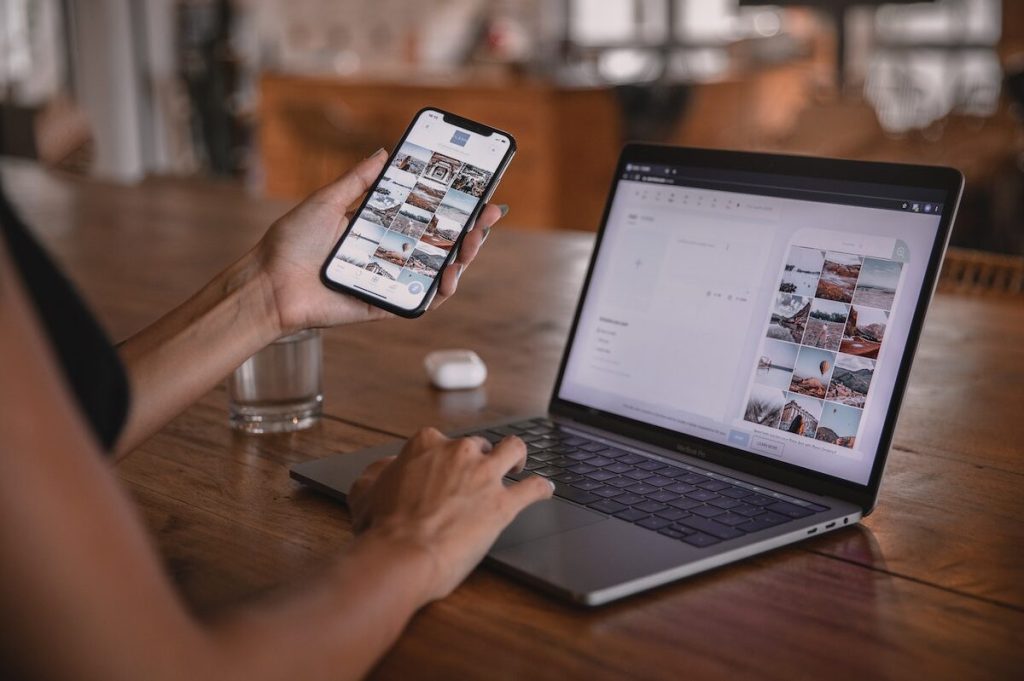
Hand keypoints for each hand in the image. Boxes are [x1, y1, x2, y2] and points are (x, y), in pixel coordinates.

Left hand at [254, 149, 504, 334]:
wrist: (269, 283)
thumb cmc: (291, 242)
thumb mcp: (327, 200)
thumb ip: (358, 180)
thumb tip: (385, 153)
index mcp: (379, 229)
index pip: (426, 216)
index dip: (454, 207)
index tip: (479, 192)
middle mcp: (389, 255)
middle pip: (440, 243)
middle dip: (471, 230)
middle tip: (488, 215)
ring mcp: (390, 281)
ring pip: (438, 272)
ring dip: (463, 258)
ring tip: (474, 242)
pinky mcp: (385, 304)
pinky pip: (420, 301)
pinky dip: (440, 291)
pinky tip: (450, 275)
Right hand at [346, 428, 553, 602]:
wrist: (401, 555)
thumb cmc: (381, 529)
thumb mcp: (365, 492)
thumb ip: (378, 473)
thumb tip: (386, 468)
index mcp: (426, 445)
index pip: (441, 441)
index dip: (443, 458)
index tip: (444, 470)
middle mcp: (459, 453)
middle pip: (478, 445)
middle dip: (479, 459)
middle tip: (476, 477)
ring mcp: (484, 476)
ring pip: (514, 450)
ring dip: (518, 457)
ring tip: (518, 467)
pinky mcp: (504, 504)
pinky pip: (534, 488)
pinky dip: (542, 488)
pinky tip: (545, 490)